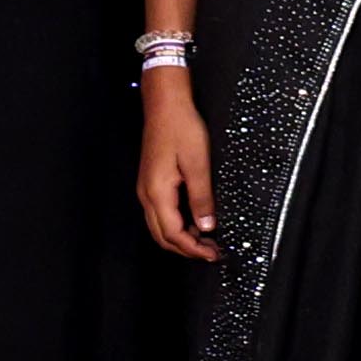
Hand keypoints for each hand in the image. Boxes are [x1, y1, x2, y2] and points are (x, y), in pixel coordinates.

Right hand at [135, 71, 214, 259]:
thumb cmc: (182, 129)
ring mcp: (146, 188)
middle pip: (162, 236)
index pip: (173, 234)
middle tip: (212, 252)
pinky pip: (161, 213)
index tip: (213, 254)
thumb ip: (202, 197)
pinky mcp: (152, 182)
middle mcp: (146, 194)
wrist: (165, 105)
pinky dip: (177, 224)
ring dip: (182, 238)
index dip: (193, 249)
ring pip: (160, 226)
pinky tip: (196, 221)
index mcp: (157, 192)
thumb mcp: (198, 164)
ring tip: (207, 240)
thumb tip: (207, 226)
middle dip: (186, 249)